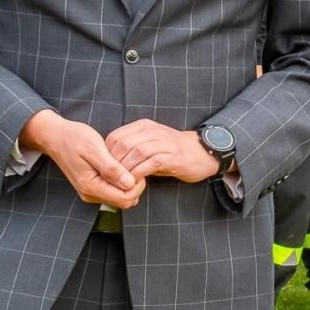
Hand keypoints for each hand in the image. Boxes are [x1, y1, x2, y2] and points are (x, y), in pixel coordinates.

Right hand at [19, 109, 142, 208]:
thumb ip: (111, 168)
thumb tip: (129, 183)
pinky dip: (121, 180)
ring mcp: (91, 192)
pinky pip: (113, 190)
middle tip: (134, 164)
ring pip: (120, 196)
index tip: (138, 167)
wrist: (56, 137)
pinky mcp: (93, 186)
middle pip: (124, 201)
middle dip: (135, 185)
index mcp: (91, 186)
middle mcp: (90, 194)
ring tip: (127, 162)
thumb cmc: (74, 139)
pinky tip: (120, 165)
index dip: (137, 186)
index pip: (125, 199)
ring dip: (128, 183)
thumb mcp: (95, 149)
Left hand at [105, 119, 219, 183]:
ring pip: (136, 152)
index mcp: (144, 126)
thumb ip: (131, 149)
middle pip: (124, 144)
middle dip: (114, 164)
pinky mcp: (173, 156)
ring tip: (121, 182)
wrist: (202, 152)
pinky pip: (151, 163)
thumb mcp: (150, 144)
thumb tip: (108, 164)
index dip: (107, 154)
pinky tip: (136, 182)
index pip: (116, 136)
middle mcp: (153, 131)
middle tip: (111, 179)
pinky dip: (140, 173)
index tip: (106, 170)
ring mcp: (164, 142)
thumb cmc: (172, 152)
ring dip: (126, 170)